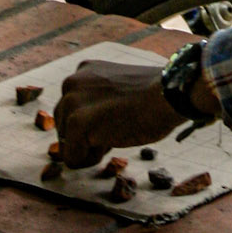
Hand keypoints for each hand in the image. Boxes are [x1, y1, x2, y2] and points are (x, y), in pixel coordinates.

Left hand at [53, 58, 178, 167]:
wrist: (167, 95)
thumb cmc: (153, 97)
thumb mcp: (117, 89)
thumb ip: (98, 101)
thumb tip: (89, 131)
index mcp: (83, 72)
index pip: (72, 109)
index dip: (94, 123)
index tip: (116, 116)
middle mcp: (71, 83)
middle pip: (64, 127)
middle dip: (87, 136)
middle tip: (117, 127)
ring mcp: (72, 102)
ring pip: (67, 144)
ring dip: (89, 148)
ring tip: (115, 133)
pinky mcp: (76, 123)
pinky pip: (73, 158)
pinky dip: (90, 160)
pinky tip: (111, 143)